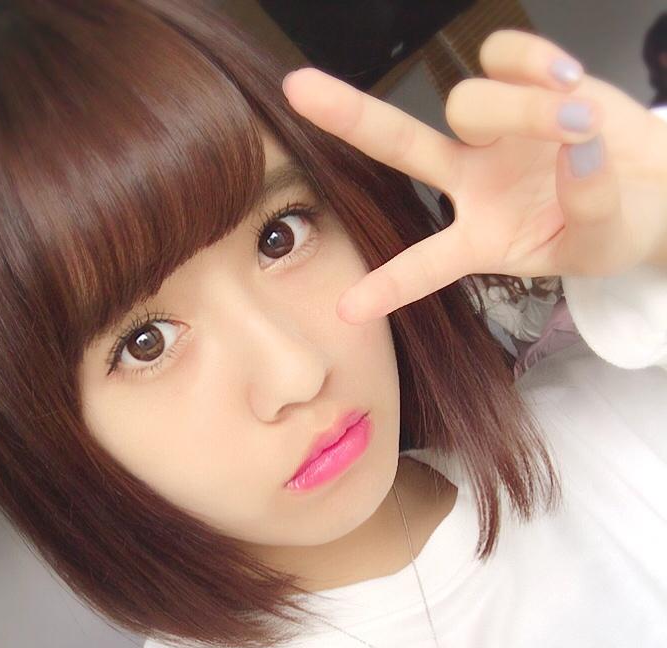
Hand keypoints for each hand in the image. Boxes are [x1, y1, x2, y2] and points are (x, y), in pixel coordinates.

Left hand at [281, 29, 666, 323]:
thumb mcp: (605, 244)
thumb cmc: (619, 225)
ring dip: (522, 110)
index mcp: (481, 238)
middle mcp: (471, 182)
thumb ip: (590, 207)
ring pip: (468, 102)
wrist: (653, 185)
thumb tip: (579, 146)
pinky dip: (535, 62)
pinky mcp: (520, 82)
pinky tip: (570, 80)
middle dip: (351, 117)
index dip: (390, 286)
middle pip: (400, 146)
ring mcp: (491, 131)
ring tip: (579, 123)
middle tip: (296, 90)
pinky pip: (504, 56)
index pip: (427, 264)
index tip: (345, 311)